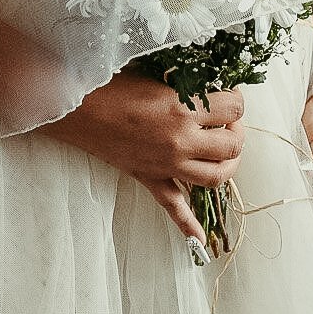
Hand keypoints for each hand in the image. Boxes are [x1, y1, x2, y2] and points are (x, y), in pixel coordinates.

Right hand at [47, 76, 242, 240]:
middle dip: (237, 130)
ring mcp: (167, 164)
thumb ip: (187, 81)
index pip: (234, 107)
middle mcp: (181, 140)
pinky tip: (200, 239)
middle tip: (229, 119)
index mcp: (183, 108)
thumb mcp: (156, 74)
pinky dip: (188, 224)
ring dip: (228, 165)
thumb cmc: (111, 83)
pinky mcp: (150, 178)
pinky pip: (173, 206)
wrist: (75, 107)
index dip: (237, 98)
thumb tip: (212, 83)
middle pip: (232, 145)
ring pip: (216, 177)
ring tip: (225, 152)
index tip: (230, 93)